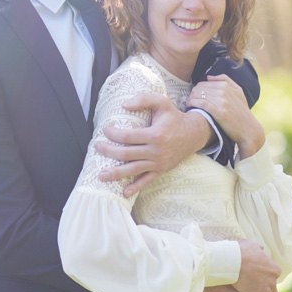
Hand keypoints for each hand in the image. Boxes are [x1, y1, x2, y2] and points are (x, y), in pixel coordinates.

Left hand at [95, 92, 211, 197]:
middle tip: (97, 147)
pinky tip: (124, 193)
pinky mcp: (161, 170)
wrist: (194, 134)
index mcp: (155, 134)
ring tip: (101, 175)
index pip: (128, 136)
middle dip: (108, 151)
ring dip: (116, 173)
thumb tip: (124, 105)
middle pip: (126, 153)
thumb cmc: (173, 117)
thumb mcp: (162, 102)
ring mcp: (158, 162)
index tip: (105, 131)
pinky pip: (147, 181)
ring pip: (133, 169)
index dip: (113, 134)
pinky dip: (135, 187)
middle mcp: (156, 150)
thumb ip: (143, 99)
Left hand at [187, 74, 264, 157]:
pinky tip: (190, 106)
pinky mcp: (219, 112)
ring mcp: (222, 102)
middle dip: (192, 93)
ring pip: (199, 94)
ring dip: (190, 98)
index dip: (197, 88)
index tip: (193, 95)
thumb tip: (209, 77)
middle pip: (200, 88)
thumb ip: (225, 80)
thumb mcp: (239, 92)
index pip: (204, 83)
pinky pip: (201, 103)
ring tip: (188, 104)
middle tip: (189, 100)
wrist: (248, 129)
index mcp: (227, 86)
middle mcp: (224, 92)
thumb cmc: (241, 111)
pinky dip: (192, 103)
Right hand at [232, 239, 280, 291]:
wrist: (230, 259)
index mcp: (274, 269)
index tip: (260, 282)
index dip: (267, 281)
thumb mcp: (250, 244)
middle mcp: (272, 281)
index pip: (274, 278)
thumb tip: (261, 248)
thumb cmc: (238, 250)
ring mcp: (264, 291)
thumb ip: (257, 248)